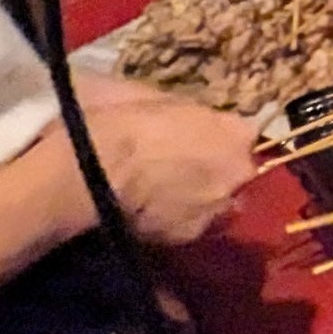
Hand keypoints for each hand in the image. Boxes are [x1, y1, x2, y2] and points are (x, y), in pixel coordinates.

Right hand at [66, 88, 267, 248]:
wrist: (92, 170)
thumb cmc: (120, 120)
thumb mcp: (155, 96)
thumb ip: (183, 112)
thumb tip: (178, 115)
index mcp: (235, 131)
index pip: (240, 134)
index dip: (216, 137)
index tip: (196, 138)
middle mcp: (238, 171)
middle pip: (234, 171)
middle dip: (214, 170)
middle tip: (178, 168)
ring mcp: (217, 207)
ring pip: (216, 203)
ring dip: (198, 199)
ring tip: (162, 196)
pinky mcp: (190, 236)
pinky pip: (188, 226)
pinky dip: (175, 221)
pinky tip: (149, 215)